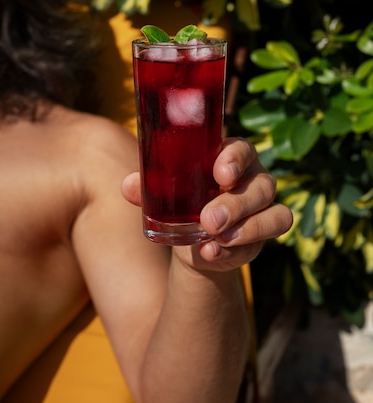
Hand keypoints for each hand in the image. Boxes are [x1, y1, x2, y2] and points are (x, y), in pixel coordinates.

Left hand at [122, 137, 292, 271]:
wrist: (195, 241)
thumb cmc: (181, 203)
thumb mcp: (163, 197)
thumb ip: (148, 189)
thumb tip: (128, 186)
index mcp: (229, 157)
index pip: (242, 149)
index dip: (235, 159)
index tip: (221, 173)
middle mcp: (253, 178)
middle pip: (260, 184)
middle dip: (234, 204)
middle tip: (208, 220)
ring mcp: (265, 206)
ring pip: (275, 212)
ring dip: (246, 228)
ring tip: (214, 238)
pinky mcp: (268, 230)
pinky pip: (271, 235)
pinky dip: (244, 246)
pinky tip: (214, 252)